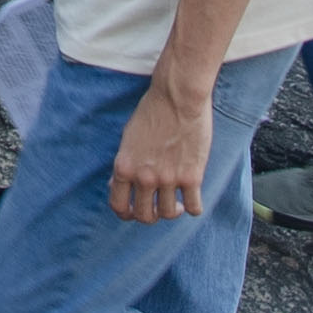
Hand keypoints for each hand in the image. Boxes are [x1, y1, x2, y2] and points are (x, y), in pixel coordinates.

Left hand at [110, 68, 216, 222]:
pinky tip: (193, 200)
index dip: (125, 213)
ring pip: (168, 214)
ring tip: (177, 203)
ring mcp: (169, 179)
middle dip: (150, 215)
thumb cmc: (153, 111)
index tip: (133, 211)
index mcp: (124, 167)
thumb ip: (125, 164)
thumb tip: (118, 186)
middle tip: (157, 207)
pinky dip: (193, 208)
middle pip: (144, 215)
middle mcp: (144, 177)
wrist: (178, 97)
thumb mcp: (128, 138)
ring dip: (172, 212)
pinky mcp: (192, 176)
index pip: (119, 206)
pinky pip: (194, 207)